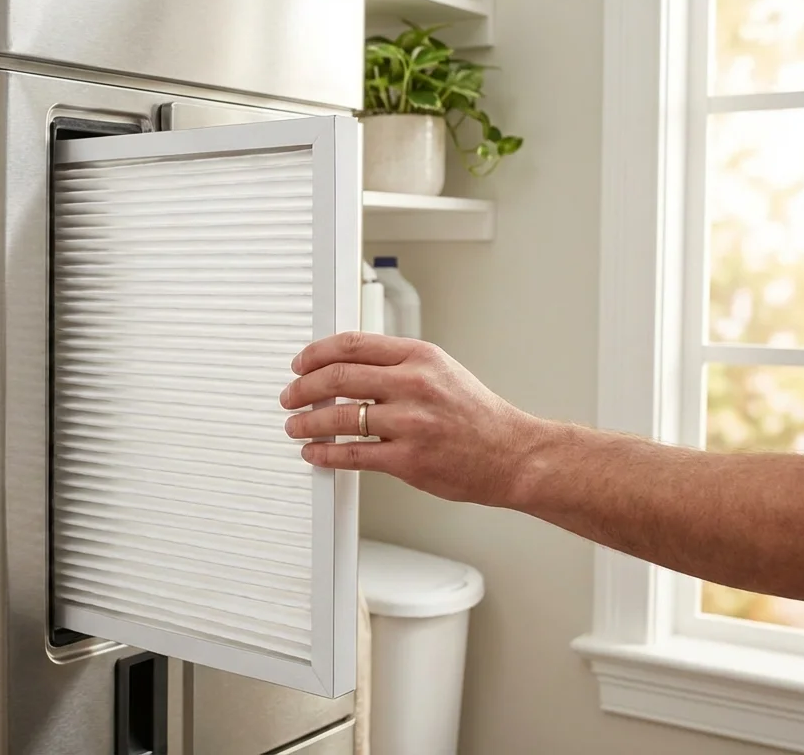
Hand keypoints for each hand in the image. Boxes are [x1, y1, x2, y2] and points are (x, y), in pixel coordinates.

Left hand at [280, 332, 541, 505]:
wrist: (513, 454)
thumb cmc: (478, 416)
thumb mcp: (441, 371)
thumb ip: (398, 366)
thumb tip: (348, 367)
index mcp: (420, 357)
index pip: (352, 344)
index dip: (316, 353)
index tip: (300, 363)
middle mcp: (414, 384)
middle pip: (337, 377)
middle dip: (302, 387)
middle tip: (290, 396)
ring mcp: (410, 423)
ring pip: (339, 416)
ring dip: (307, 422)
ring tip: (295, 426)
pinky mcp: (408, 459)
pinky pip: (353, 454)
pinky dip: (325, 453)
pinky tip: (315, 452)